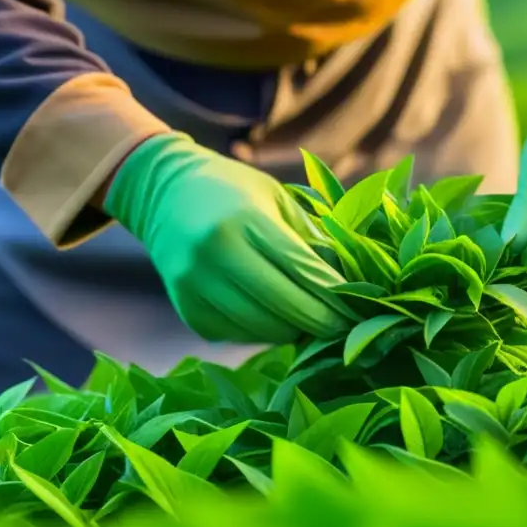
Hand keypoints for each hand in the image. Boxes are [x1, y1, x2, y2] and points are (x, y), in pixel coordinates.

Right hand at [104, 133, 349, 342]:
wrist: (165, 192)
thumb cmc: (233, 190)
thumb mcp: (277, 198)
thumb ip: (310, 237)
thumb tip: (350, 281)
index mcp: (245, 220)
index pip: (302, 270)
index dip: (336, 295)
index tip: (361, 307)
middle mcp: (215, 255)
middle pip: (285, 307)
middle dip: (322, 321)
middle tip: (345, 324)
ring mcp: (196, 286)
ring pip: (263, 329)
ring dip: (294, 330)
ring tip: (313, 319)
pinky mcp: (187, 310)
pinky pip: (239, 335)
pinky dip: (264, 331)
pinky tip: (274, 316)